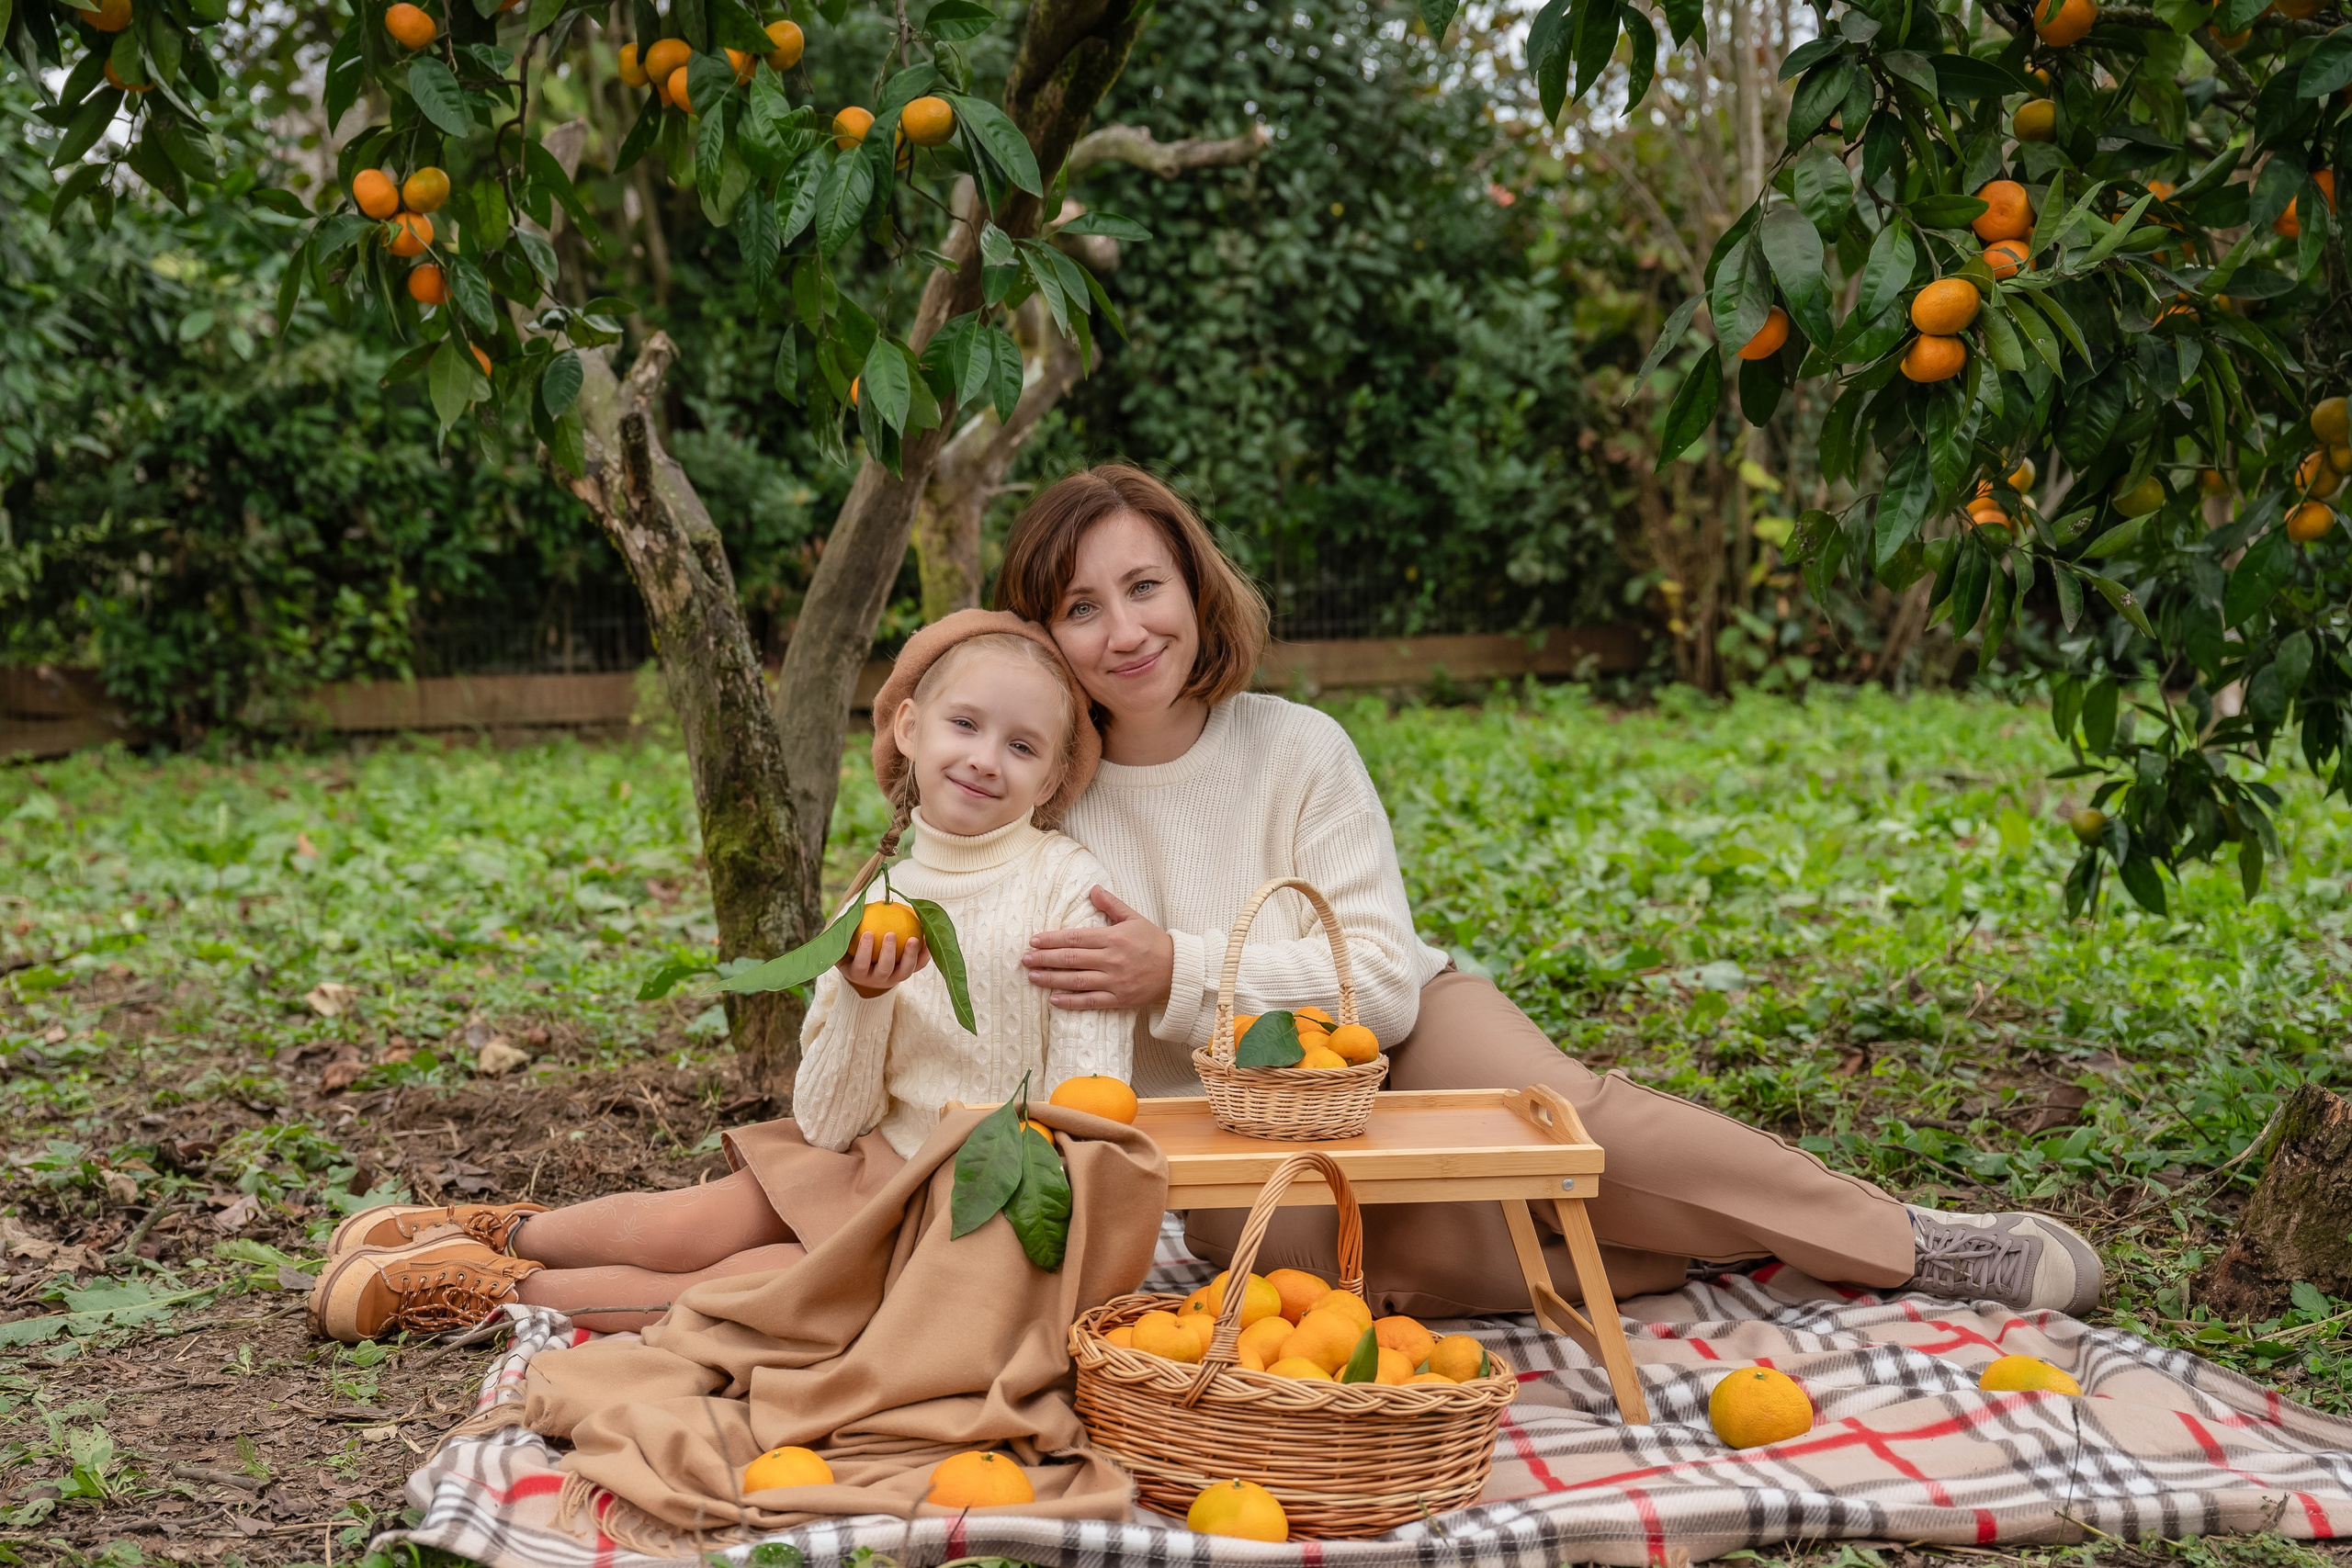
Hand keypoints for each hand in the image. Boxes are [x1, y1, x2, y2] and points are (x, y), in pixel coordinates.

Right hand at [840, 930, 926, 998]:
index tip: (868, 933)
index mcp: (858, 974)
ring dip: (910, 955)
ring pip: (905, 971)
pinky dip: (924, 954)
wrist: (867, 974)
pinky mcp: (906, 974)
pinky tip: (927, 938)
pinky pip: (918, 966)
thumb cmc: (851, 953)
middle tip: (891, 934)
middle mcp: (877, 980)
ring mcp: (893, 979)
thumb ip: (844, 934)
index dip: (864, 950)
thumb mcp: (843, 948)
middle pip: (884, 970)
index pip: (861, 964)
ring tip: (915, 938)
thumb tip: (850, 911)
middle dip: (888, 952)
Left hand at [1021, 886, 1174, 1010]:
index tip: (1034, 940)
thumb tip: (1092, 889)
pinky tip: (1053, 1000)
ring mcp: (1115, 982)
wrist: (1177, 971)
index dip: (1052, 939)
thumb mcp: (1135, 918)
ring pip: (1076, 981)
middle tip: (1025, 959)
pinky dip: (1070, 1002)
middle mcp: (1112, 960)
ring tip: (1032, 977)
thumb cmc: (1154, 943)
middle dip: (1044, 959)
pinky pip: (1090, 1002)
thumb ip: (1112, 905)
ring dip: (1051, 979)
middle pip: (1071, 959)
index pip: (1075, 938)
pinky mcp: (1119, 999)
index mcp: (1114, 938)